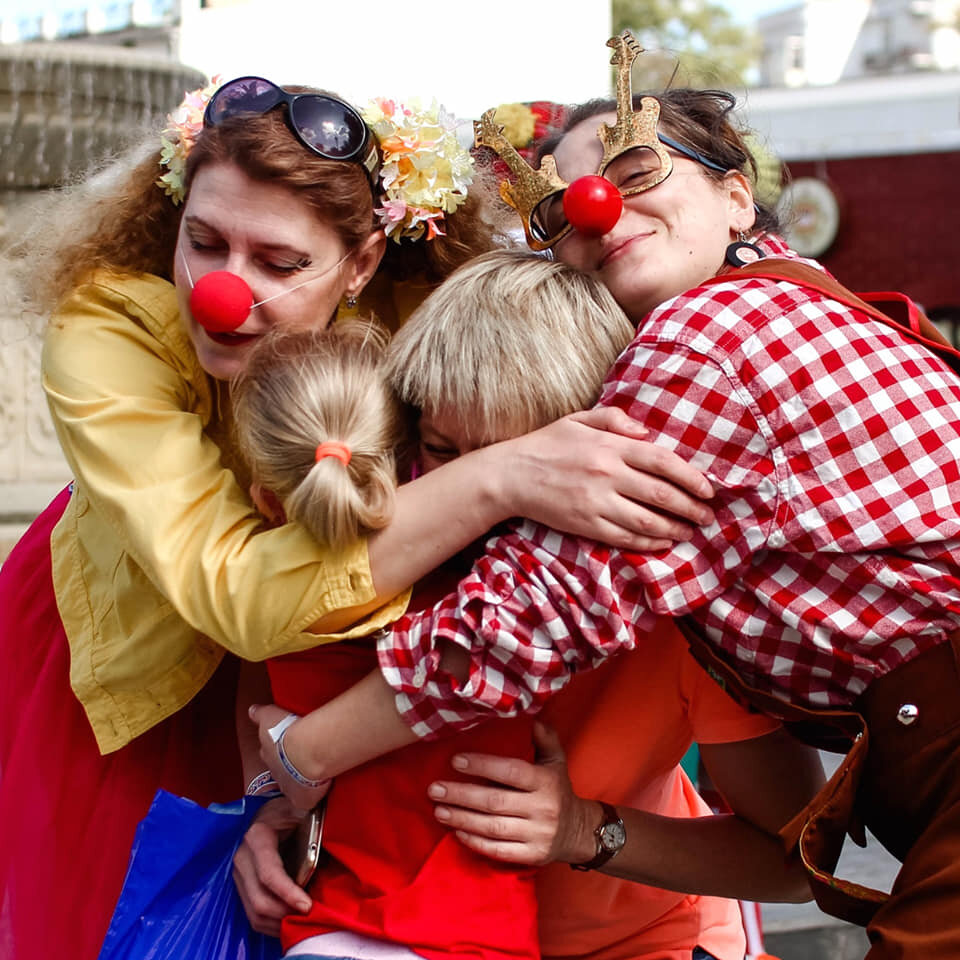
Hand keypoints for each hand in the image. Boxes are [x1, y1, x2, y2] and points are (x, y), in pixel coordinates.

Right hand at [232, 796, 313, 936]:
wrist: (269, 811)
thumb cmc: (288, 809)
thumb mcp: (300, 810)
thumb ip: (311, 827)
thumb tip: (329, 851)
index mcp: (257, 838)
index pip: (269, 874)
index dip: (288, 893)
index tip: (308, 906)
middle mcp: (242, 858)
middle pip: (259, 900)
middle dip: (285, 914)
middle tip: (310, 918)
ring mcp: (239, 874)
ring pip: (254, 912)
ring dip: (278, 924)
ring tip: (302, 923)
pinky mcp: (241, 885)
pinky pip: (252, 914)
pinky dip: (271, 924)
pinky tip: (289, 921)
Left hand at [248, 703, 331, 810]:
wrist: (306, 752)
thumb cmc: (287, 732)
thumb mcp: (269, 716)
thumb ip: (260, 714)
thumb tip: (251, 710)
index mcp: (268, 753)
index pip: (269, 753)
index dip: (277, 749)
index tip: (285, 745)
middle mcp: (275, 772)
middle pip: (279, 770)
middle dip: (286, 766)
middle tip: (299, 759)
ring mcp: (287, 788)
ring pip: (291, 785)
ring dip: (298, 780)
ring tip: (311, 774)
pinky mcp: (301, 800)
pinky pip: (305, 799)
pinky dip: (310, 796)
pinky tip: (319, 791)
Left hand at [427, 722, 597, 864]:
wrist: (579, 832)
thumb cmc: (558, 790)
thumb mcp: (556, 762)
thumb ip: (545, 739)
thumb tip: (533, 718)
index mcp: (546, 782)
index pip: (511, 771)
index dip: (483, 765)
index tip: (455, 761)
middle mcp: (543, 809)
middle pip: (495, 802)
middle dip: (461, 795)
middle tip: (435, 789)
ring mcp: (537, 835)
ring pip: (492, 827)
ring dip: (462, 818)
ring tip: (439, 810)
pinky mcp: (531, 857)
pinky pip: (498, 850)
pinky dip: (475, 842)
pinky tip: (456, 832)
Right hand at [499, 407, 713, 551]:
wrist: (510, 475)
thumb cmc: (546, 444)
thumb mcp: (578, 419)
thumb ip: (615, 419)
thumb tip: (647, 432)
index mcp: (609, 446)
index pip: (662, 461)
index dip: (691, 477)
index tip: (709, 489)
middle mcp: (607, 475)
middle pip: (661, 494)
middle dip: (691, 507)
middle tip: (708, 516)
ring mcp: (596, 503)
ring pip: (648, 520)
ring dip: (675, 528)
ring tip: (691, 531)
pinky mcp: (586, 525)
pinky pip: (625, 537)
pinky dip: (649, 542)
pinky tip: (663, 542)